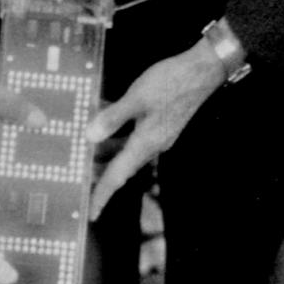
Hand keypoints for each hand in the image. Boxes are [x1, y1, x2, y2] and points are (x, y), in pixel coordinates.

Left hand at [82, 38, 227, 218]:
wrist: (202, 71)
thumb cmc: (172, 81)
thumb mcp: (136, 97)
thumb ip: (112, 118)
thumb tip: (90, 136)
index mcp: (146, 143)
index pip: (118, 176)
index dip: (102, 194)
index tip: (93, 213)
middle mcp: (153, 144)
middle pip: (120, 166)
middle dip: (100, 174)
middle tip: (80, 178)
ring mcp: (158, 135)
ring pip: (126, 151)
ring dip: (107, 152)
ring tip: (86, 149)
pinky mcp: (160, 125)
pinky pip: (134, 137)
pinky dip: (118, 134)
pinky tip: (106, 120)